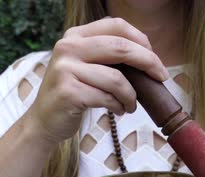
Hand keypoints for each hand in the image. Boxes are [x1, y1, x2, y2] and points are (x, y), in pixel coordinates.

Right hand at [29, 17, 169, 143]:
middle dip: (148, 63)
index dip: (141, 40)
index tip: (154, 58)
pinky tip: (118, 110)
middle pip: (121, 47)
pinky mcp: (68, 92)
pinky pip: (107, 98)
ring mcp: (65, 69)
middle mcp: (68, 47)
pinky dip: (119, 106)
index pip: (116, 26)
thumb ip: (108, 55)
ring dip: (131, 95)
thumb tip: (149, 57)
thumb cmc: (73, 93)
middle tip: (160, 78)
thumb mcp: (85, 66)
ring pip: (116, 79)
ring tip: (130, 104)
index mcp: (75, 36)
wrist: (43, 121)